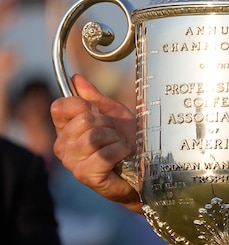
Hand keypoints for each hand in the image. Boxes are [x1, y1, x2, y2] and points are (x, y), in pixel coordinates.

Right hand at [50, 74, 141, 212]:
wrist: (144, 166)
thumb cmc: (127, 141)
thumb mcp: (113, 114)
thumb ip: (94, 98)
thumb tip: (75, 78)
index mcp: (66, 129)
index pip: (59, 106)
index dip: (83, 104)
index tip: (99, 113)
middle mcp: (63, 146)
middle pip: (83, 119)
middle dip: (107, 124)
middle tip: (115, 135)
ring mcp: (72, 162)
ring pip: (94, 136)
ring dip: (116, 139)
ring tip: (120, 146)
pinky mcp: (84, 175)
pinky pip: (103, 154)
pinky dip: (120, 152)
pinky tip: (123, 157)